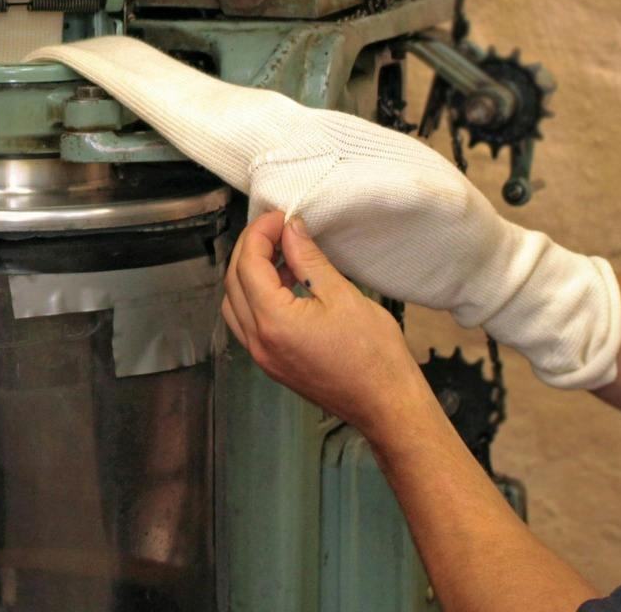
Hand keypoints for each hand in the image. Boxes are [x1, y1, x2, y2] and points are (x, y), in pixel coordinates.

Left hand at [221, 212, 435, 439]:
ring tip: (281, 254)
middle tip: (277, 228)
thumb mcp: (342, 294)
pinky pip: (248, 322)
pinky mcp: (272, 364)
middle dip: (251, 249)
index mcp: (274, 322)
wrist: (386, 404)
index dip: (260, 233)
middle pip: (234, 281)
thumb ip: (309, 259)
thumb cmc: (373, 354)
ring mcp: (263, 356)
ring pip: (235, 303)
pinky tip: (284, 283)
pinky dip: (256, 297)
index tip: (279, 216)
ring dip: (249, 273)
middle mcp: (259, 341)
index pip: (248, 264)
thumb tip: (291, 229)